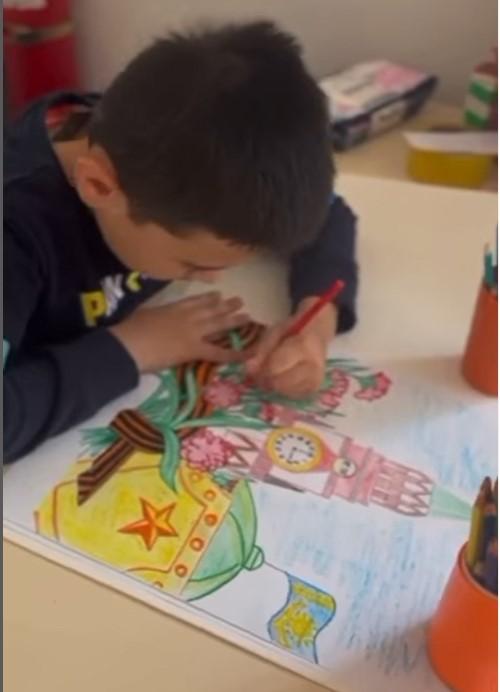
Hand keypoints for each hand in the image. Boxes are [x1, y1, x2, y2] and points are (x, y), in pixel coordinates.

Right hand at [109, 292, 249, 372]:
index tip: (217, 294)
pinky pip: (220, 353)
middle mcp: (187, 316)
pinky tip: (251, 352)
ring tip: (247, 316)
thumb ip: (152, 316)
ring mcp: (194, 332)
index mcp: (172, 307)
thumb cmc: (128, 331)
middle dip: (225, 305)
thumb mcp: (142, 315)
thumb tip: (152, 320)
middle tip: (239, 301)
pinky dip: (237, 353)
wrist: (129, 344)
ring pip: (218, 324)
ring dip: (234, 319)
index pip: (194, 301)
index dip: (207, 298)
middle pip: (210, 309)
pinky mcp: (196, 349)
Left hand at [245, 301, 336, 398]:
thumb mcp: (274, 333)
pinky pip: (291, 396)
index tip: (253, 368)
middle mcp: (313, 366)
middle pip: (279, 383)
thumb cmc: (293, 331)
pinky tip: (283, 378)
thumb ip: (261, 351)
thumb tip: (249, 370)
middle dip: (266, 380)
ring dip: (274, 385)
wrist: (316, 335)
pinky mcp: (314, 389)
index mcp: (303, 346)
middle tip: (261, 373)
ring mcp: (315, 379)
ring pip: (284, 391)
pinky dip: (283, 389)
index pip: (275, 367)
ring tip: (273, 373)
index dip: (260, 370)